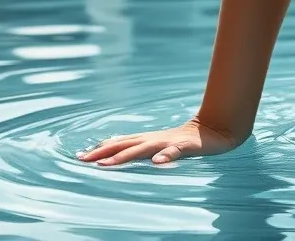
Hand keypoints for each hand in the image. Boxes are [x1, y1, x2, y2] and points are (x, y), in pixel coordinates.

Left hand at [77, 117, 239, 166]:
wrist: (215, 130)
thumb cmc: (185, 141)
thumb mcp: (160, 145)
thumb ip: (141, 148)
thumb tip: (117, 150)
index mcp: (148, 140)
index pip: (119, 143)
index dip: (100, 149)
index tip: (79, 156)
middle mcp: (154, 139)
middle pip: (125, 145)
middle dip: (103, 153)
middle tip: (83, 160)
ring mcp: (169, 142)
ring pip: (144, 149)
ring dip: (125, 156)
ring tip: (107, 164)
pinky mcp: (185, 146)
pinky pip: (175, 152)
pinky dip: (166, 156)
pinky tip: (157, 162)